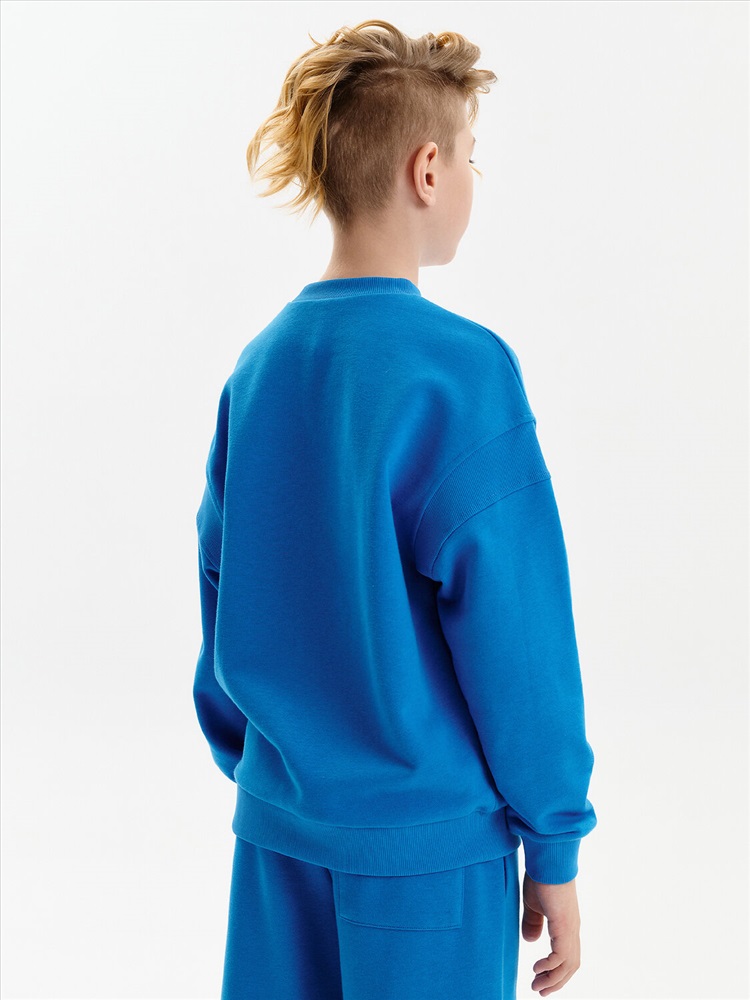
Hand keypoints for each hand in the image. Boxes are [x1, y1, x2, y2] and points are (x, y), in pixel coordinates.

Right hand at [521, 871, 581, 995]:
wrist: (548, 859)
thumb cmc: (541, 876)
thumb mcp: (533, 904)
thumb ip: (533, 922)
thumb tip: (531, 941)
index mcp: (566, 924)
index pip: (567, 955)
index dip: (557, 971)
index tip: (541, 979)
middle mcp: (572, 929)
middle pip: (571, 964)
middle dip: (556, 981)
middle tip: (540, 991)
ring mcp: (570, 927)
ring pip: (568, 964)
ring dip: (553, 979)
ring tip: (537, 986)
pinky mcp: (564, 925)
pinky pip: (561, 955)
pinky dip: (550, 966)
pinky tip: (537, 969)